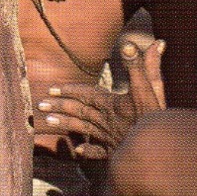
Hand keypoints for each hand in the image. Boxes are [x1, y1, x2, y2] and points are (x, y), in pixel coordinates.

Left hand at [35, 38, 165, 157]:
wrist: (156, 150)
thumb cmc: (153, 117)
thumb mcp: (150, 87)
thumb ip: (140, 65)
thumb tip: (129, 43)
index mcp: (111, 103)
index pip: (86, 94)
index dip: (69, 90)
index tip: (51, 88)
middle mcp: (106, 120)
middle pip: (78, 111)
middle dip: (60, 106)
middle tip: (40, 104)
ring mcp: (109, 137)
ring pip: (82, 129)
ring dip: (65, 124)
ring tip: (48, 121)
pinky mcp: (116, 152)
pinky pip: (98, 152)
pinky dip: (88, 150)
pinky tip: (78, 151)